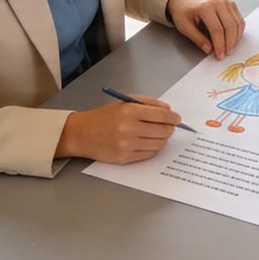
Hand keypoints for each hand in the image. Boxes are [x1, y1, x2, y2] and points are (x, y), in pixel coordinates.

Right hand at [56, 95, 181, 163]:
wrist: (82, 134)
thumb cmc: (104, 116)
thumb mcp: (125, 102)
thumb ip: (149, 103)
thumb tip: (169, 111)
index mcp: (129, 111)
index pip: (161, 116)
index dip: (173, 118)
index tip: (177, 119)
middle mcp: (128, 128)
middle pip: (163, 131)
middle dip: (170, 128)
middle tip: (168, 126)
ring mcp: (126, 145)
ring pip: (158, 144)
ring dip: (163, 139)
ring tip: (157, 133)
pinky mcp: (124, 158)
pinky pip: (149, 154)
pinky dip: (153, 148)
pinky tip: (147, 142)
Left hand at [167, 0, 244, 57]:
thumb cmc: (184, 11)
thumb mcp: (184, 26)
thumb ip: (197, 39)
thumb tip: (209, 49)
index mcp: (205, 7)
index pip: (217, 29)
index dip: (219, 45)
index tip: (219, 55)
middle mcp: (218, 3)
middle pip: (229, 27)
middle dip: (229, 44)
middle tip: (225, 54)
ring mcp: (227, 3)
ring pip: (237, 24)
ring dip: (235, 39)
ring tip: (229, 49)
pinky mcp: (232, 5)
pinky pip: (239, 21)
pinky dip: (238, 32)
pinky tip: (233, 40)